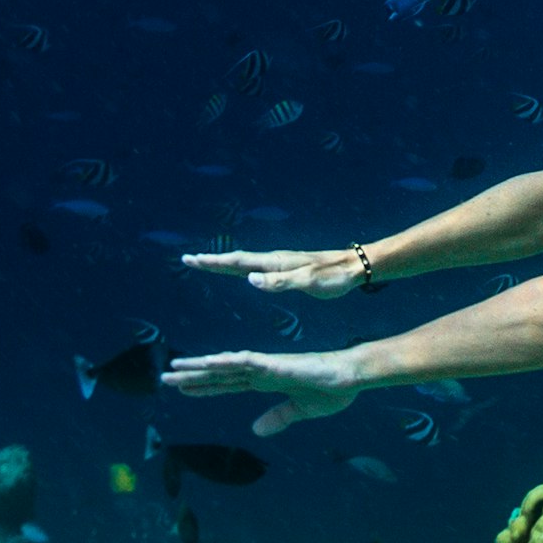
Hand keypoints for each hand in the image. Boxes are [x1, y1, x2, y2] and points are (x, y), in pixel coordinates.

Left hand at [163, 346, 364, 437]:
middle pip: (220, 373)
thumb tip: (255, 430)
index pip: (228, 384)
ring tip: (175, 367)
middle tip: (164, 376)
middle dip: (193, 376)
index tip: (181, 387)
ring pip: (227, 365)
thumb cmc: (332, 389)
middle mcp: (262, 371)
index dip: (205, 386)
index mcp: (266, 381)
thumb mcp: (301, 410)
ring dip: (201, 366)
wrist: (353, 377)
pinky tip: (211, 361)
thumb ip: (278, 417)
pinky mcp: (278, 365)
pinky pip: (248, 362)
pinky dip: (228, 361)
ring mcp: (268, 366)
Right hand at [183, 247, 364, 299]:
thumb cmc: (333, 277)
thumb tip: (250, 280)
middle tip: (189, 259)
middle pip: (237, 260)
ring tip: (206, 263)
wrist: (354, 267)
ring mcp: (280, 263)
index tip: (193, 259)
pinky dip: (241, 268)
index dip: (214, 262)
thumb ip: (280, 282)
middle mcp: (275, 260)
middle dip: (212, 261)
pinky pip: (256, 267)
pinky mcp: (287, 269)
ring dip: (224, 263)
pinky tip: (241, 273)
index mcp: (276, 263)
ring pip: (245, 262)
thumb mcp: (307, 282)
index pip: (238, 262)